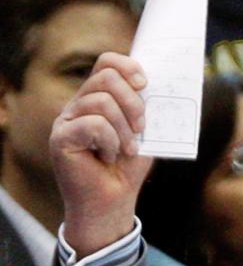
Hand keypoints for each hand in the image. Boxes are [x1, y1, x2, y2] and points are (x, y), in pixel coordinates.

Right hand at [50, 52, 152, 256]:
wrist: (113, 202)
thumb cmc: (127, 169)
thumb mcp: (144, 134)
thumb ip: (146, 109)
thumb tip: (159, 85)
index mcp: (97, 98)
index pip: (107, 63)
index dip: (128, 67)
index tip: (145, 85)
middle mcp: (78, 104)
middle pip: (106, 77)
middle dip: (133, 102)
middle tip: (141, 129)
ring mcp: (66, 119)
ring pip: (102, 102)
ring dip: (123, 129)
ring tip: (125, 150)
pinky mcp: (60, 137)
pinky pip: (93, 124)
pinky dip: (110, 142)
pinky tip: (106, 158)